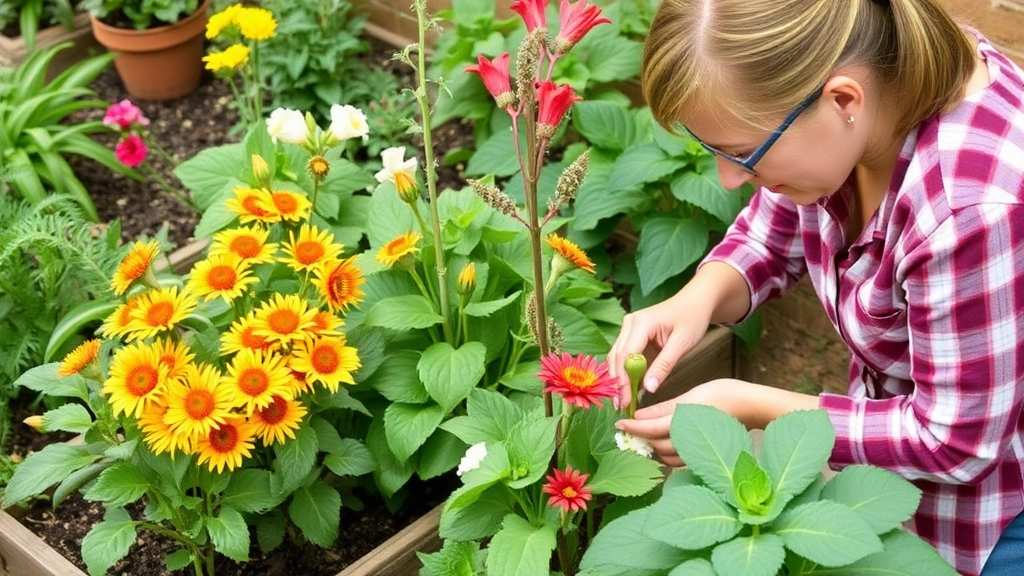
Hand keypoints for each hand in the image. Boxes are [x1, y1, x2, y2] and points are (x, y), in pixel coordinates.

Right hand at [607, 293, 710, 409]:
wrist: (695, 301)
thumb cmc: (692, 318)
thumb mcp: (682, 344)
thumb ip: (664, 366)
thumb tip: (647, 389)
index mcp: (641, 323)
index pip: (626, 356)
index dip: (623, 381)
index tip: (626, 402)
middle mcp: (629, 323)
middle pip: (617, 357)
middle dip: (618, 383)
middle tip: (621, 407)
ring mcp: (628, 327)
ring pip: (617, 357)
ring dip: (619, 378)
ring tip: (623, 401)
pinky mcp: (631, 333)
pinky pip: (624, 355)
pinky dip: (626, 372)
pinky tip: (629, 388)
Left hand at [615, 379, 819, 465]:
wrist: (750, 406)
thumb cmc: (722, 394)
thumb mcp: (689, 396)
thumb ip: (663, 409)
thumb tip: (639, 416)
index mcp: (682, 424)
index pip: (649, 430)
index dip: (632, 428)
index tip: (620, 424)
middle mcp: (688, 442)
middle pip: (655, 445)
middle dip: (641, 438)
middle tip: (630, 428)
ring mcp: (696, 452)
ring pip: (666, 456)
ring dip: (653, 447)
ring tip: (645, 434)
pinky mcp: (702, 455)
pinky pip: (678, 460)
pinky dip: (667, 453)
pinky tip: (663, 441)